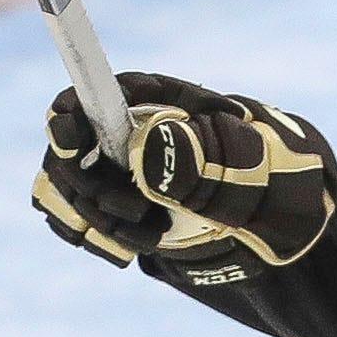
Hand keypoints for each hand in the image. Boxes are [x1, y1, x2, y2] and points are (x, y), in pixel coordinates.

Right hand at [32, 74, 335, 278]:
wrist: (270, 215)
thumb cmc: (264, 171)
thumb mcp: (250, 159)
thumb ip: (205, 152)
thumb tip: (151, 147)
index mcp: (151, 99)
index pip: (88, 94)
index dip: (68, 114)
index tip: (70, 138)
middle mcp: (120, 130)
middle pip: (66, 153)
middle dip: (93, 188)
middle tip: (140, 209)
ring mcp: (108, 169)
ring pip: (67, 193)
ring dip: (103, 220)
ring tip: (154, 230)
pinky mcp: (106, 207)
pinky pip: (73, 223)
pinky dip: (101, 239)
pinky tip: (144, 241)